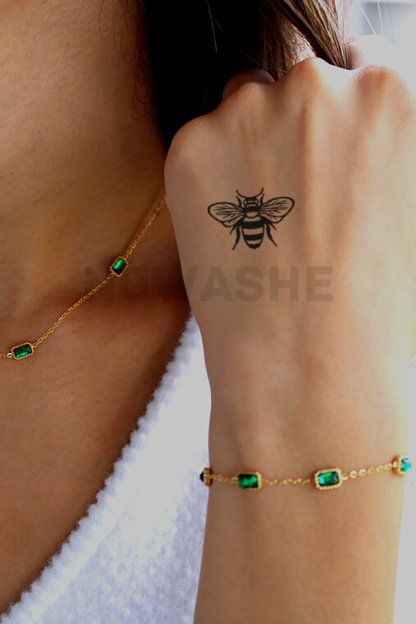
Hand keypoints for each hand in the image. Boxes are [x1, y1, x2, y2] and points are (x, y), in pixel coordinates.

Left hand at [164, 36, 415, 420]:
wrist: (310, 368)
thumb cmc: (376, 305)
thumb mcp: (408, 210)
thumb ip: (384, 147)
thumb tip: (359, 129)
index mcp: (391, 96)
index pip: (361, 67)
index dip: (342, 118)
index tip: (328, 151)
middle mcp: (320, 86)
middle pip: (299, 85)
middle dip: (295, 129)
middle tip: (291, 198)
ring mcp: (251, 110)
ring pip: (245, 106)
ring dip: (248, 145)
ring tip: (259, 220)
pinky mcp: (193, 145)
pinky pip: (202, 143)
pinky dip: (209, 176)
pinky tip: (228, 230)